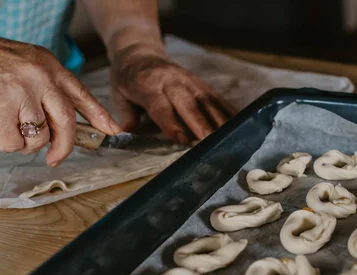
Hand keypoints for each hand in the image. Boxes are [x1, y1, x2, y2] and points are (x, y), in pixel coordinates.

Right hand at [0, 35, 119, 165]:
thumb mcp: (29, 65)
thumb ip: (50, 88)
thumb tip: (71, 119)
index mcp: (48, 66)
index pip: (81, 94)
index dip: (100, 115)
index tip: (113, 130)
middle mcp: (40, 76)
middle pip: (66, 121)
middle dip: (64, 146)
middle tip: (55, 158)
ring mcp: (21, 89)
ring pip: (39, 136)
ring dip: (27, 145)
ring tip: (14, 133)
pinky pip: (13, 141)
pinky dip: (9, 144)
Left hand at [110, 44, 235, 142]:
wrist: (139, 51)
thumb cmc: (127, 78)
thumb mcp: (118, 95)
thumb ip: (125, 117)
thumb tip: (128, 135)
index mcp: (147, 85)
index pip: (161, 107)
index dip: (172, 124)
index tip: (182, 140)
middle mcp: (171, 81)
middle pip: (189, 103)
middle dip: (201, 123)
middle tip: (211, 142)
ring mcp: (189, 80)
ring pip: (207, 100)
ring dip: (219, 119)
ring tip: (230, 137)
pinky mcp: (200, 82)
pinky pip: (216, 97)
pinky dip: (228, 111)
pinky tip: (239, 124)